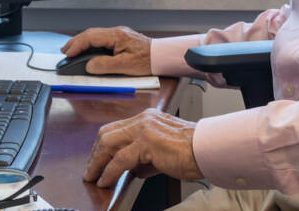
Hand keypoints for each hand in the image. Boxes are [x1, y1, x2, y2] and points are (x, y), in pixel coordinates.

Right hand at [61, 26, 151, 75]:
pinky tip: (87, 49)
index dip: (77, 45)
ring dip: (82, 42)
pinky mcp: (120, 39)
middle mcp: (116, 32)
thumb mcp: (126, 66)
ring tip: (72, 50)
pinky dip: (90, 43)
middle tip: (64, 51)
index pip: (91, 37)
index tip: (68, 54)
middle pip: (90, 33)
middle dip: (75, 42)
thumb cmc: (147, 60)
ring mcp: (118, 34)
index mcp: (116, 36)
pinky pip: (100, 38)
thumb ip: (106, 65)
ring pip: (94, 35)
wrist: (161, 56)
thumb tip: (89, 65)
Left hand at [84, 108, 202, 186]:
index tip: (97, 159)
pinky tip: (106, 180)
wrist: (207, 150)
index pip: (116, 128)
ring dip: (97, 162)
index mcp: (147, 118)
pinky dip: (109, 171)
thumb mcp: (163, 152)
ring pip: (109, 143)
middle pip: (107, 133)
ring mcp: (144, 129)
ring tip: (93, 176)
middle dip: (95, 153)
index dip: (103, 145)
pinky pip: (120, 158)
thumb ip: (146, 158)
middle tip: (90, 170)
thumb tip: (134, 170)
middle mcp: (143, 119)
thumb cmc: (192, 151)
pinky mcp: (146, 142)